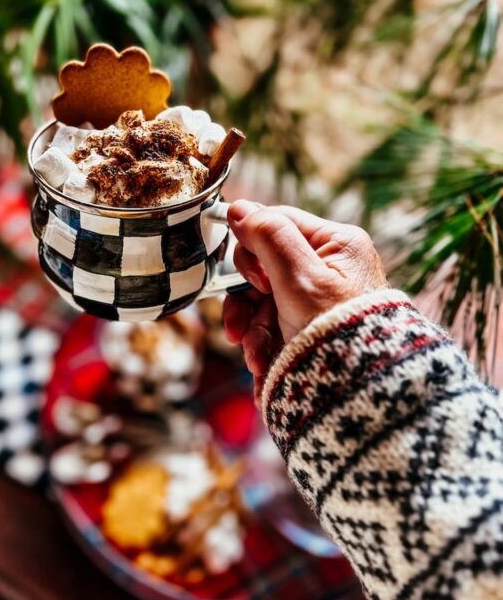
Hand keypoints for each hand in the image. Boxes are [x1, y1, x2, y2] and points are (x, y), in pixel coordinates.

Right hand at [223, 201, 386, 391]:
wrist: (361, 393)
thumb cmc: (338, 332)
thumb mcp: (300, 278)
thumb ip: (268, 237)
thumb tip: (238, 207)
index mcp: (336, 243)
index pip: (277, 222)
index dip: (252, 246)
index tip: (250, 276)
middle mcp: (329, 267)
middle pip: (264, 263)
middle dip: (247, 296)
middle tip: (242, 320)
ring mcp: (317, 299)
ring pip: (263, 299)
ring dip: (250, 326)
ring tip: (252, 353)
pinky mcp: (308, 327)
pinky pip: (272, 325)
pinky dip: (261, 344)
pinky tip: (261, 364)